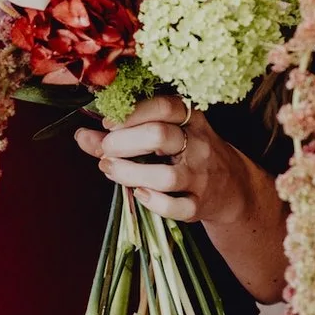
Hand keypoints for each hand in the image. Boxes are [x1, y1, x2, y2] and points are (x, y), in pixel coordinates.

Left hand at [75, 95, 266, 226]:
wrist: (231, 187)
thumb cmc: (187, 154)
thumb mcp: (165, 135)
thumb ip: (122, 134)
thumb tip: (82, 136)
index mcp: (191, 119)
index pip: (164, 107)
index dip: (132, 113)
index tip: (107, 122)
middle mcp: (199, 144)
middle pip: (160, 136)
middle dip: (124, 142)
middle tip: (105, 150)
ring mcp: (201, 176)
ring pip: (166, 176)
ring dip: (130, 173)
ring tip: (110, 170)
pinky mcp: (200, 205)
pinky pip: (177, 207)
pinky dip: (154, 202)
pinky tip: (140, 194)